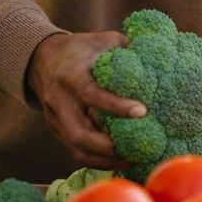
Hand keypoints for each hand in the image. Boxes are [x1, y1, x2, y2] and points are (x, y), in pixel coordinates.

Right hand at [26, 30, 145, 169]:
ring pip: (76, 148)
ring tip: (132, 160)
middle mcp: (59, 100)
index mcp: (70, 74)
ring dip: (104, 159)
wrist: (44, 59)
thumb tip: (156, 58)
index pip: (91, 94)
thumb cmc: (81, 49)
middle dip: (108, 146)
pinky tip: (118, 161)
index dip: (116, 105)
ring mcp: (55, 118)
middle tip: (137, 147)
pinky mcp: (57, 130)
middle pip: (78, 133)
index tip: (142, 112)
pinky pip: (75, 152)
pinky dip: (97, 161)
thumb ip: (125, 48)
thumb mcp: (101, 40)